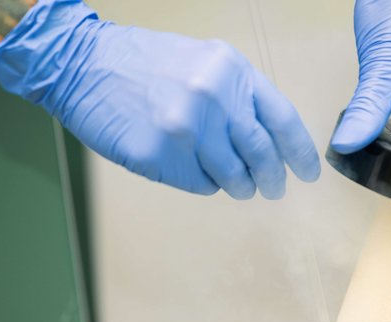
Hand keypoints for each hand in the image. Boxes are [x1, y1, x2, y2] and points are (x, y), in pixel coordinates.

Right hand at [0, 0, 319, 199]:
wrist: (82, 64)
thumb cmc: (145, 64)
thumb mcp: (203, 62)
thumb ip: (238, 96)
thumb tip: (270, 142)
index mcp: (231, 71)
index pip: (282, 119)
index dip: (300, 153)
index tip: (307, 174)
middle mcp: (213, 98)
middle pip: (262, 155)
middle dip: (272, 179)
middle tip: (273, 189)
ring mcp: (186, 130)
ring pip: (233, 177)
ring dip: (239, 186)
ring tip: (235, 183)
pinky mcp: (160, 156)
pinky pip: (200, 185)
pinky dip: (204, 183)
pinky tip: (190, 167)